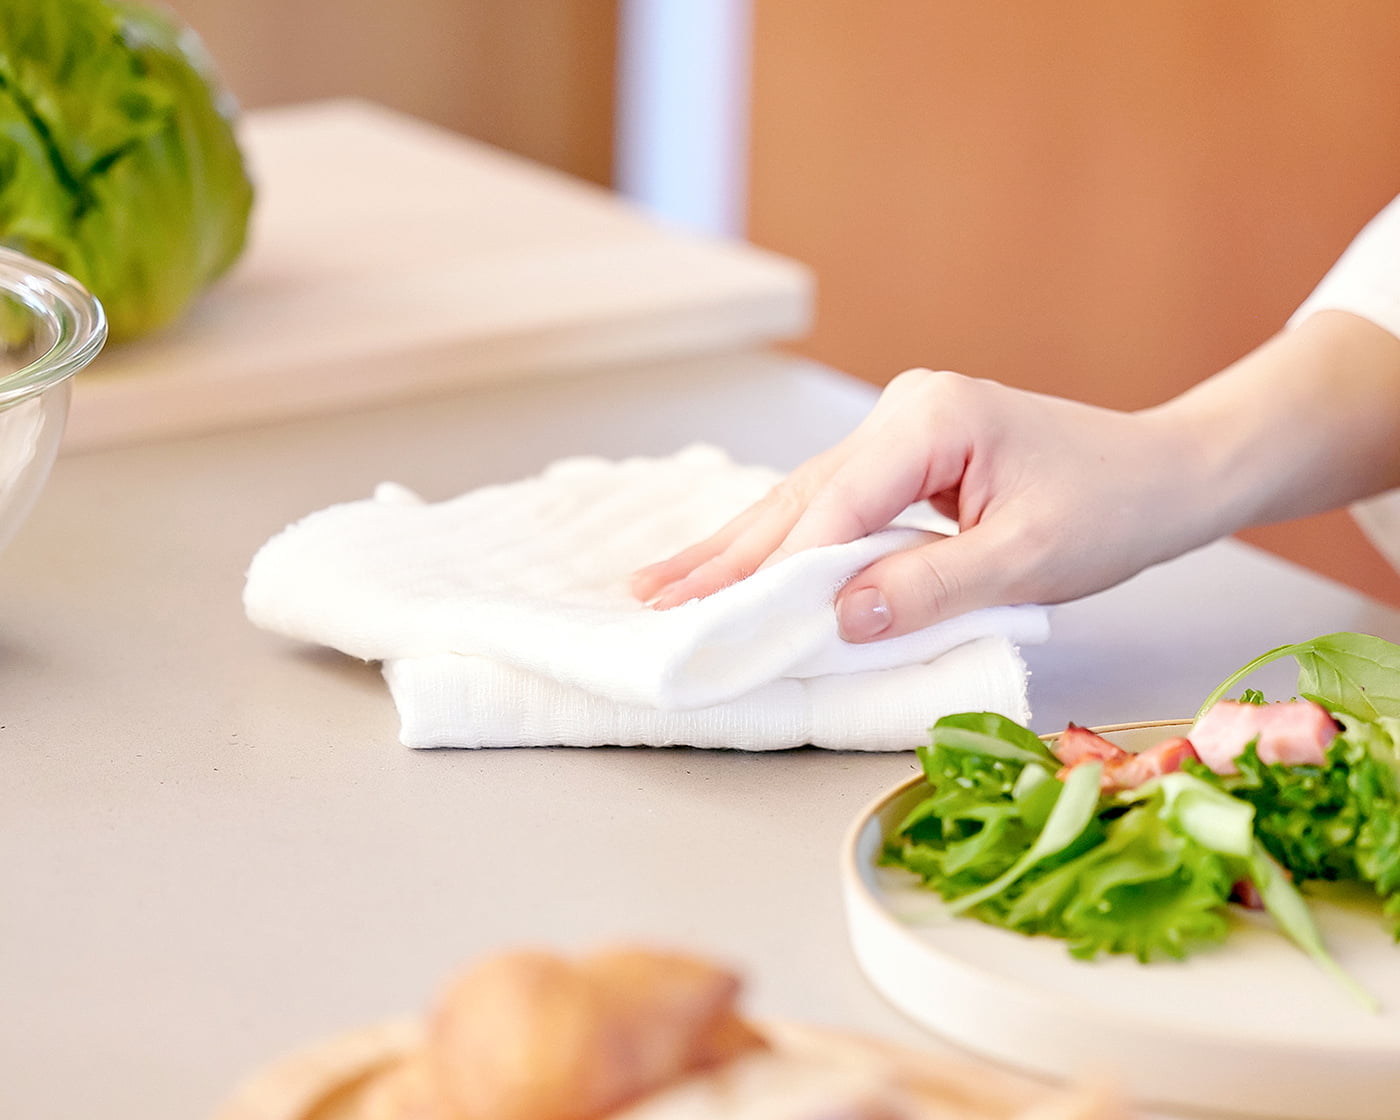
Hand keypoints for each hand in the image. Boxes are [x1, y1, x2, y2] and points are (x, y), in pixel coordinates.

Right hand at [630, 368, 1218, 640]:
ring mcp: (896, 429)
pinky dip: (781, 543)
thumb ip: (929, 586)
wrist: (1164, 474)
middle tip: (649, 598)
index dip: (776, 573)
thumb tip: (837, 618)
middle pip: (797, 497)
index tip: (719, 621)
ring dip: (738, 549)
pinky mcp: (903, 457)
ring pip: (802, 500)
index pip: (835, 508)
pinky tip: (733, 562)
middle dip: (725, 555)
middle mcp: (899, 413)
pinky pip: (829, 505)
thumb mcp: (1025, 558)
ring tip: (664, 584)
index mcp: (930, 420)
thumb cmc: (1111, 509)